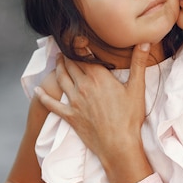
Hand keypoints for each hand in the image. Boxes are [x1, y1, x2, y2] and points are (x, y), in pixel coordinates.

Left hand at [34, 43, 150, 161]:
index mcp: (98, 77)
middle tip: (65, 47)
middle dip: (67, 54)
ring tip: (57, 61)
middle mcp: (83, 86)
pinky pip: (51, 104)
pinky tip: (37, 91)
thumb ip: (139, 63)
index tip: (76, 37)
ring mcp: (74, 101)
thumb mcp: (137, 89)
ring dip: (58, 68)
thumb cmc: (130, 118)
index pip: (84, 54)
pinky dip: (43, 96)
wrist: (119, 145)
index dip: (79, 44)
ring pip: (61, 79)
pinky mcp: (69, 116)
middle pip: (71, 64)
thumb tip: (145, 42)